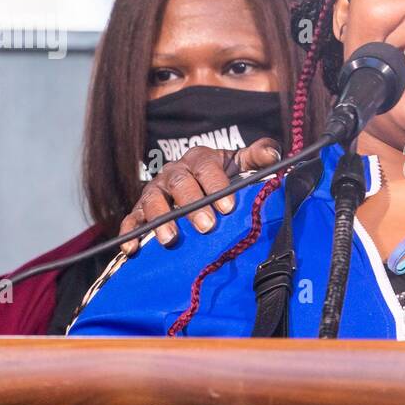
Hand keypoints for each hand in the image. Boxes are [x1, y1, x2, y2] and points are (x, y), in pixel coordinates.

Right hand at [118, 139, 281, 254]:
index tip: (229, 206)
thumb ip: (258, 156)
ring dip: (161, 219)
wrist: (199, 185)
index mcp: (199, 159)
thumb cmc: (225, 176)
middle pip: (180, 183)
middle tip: (207, 226)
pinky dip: (130, 233)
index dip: (216, 184)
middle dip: (192, 205)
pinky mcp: (141, 210)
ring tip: (171, 239)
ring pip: (153, 200)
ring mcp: (155, 191)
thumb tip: (273, 155)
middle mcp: (174, 172)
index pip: (206, 168)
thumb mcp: (242, 163)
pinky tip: (132, 249)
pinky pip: (132, 219)